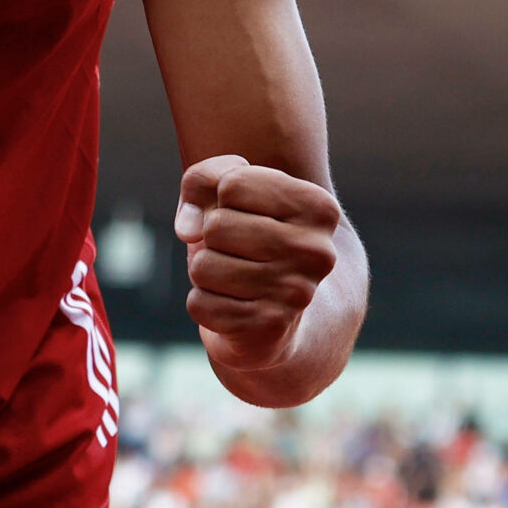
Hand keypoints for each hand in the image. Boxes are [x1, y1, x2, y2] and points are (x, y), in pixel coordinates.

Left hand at [173, 155, 341, 375]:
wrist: (280, 309)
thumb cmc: (250, 234)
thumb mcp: (230, 190)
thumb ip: (204, 178)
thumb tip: (188, 229)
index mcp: (319, 207)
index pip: (232, 183)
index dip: (222, 197)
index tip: (247, 214)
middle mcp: (317, 252)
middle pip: (216, 226)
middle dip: (211, 237)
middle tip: (238, 250)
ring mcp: (296, 294)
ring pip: (203, 266)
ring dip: (205, 270)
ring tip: (235, 276)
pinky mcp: (269, 330)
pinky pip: (199, 304)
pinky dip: (204, 303)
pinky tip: (233, 304)